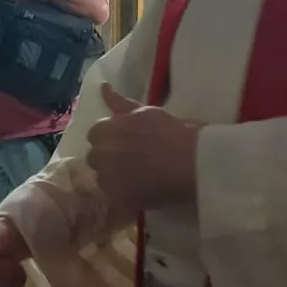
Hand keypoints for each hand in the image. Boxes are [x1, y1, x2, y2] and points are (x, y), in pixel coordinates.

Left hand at [85, 84, 201, 212]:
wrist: (192, 162)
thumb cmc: (171, 132)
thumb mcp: (145, 111)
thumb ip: (119, 102)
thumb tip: (103, 87)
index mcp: (105, 130)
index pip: (95, 134)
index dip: (111, 137)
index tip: (127, 140)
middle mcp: (101, 155)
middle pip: (95, 156)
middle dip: (109, 156)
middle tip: (133, 158)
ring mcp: (108, 180)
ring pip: (103, 178)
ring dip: (114, 176)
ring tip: (138, 175)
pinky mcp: (119, 199)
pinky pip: (114, 196)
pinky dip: (124, 193)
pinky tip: (141, 188)